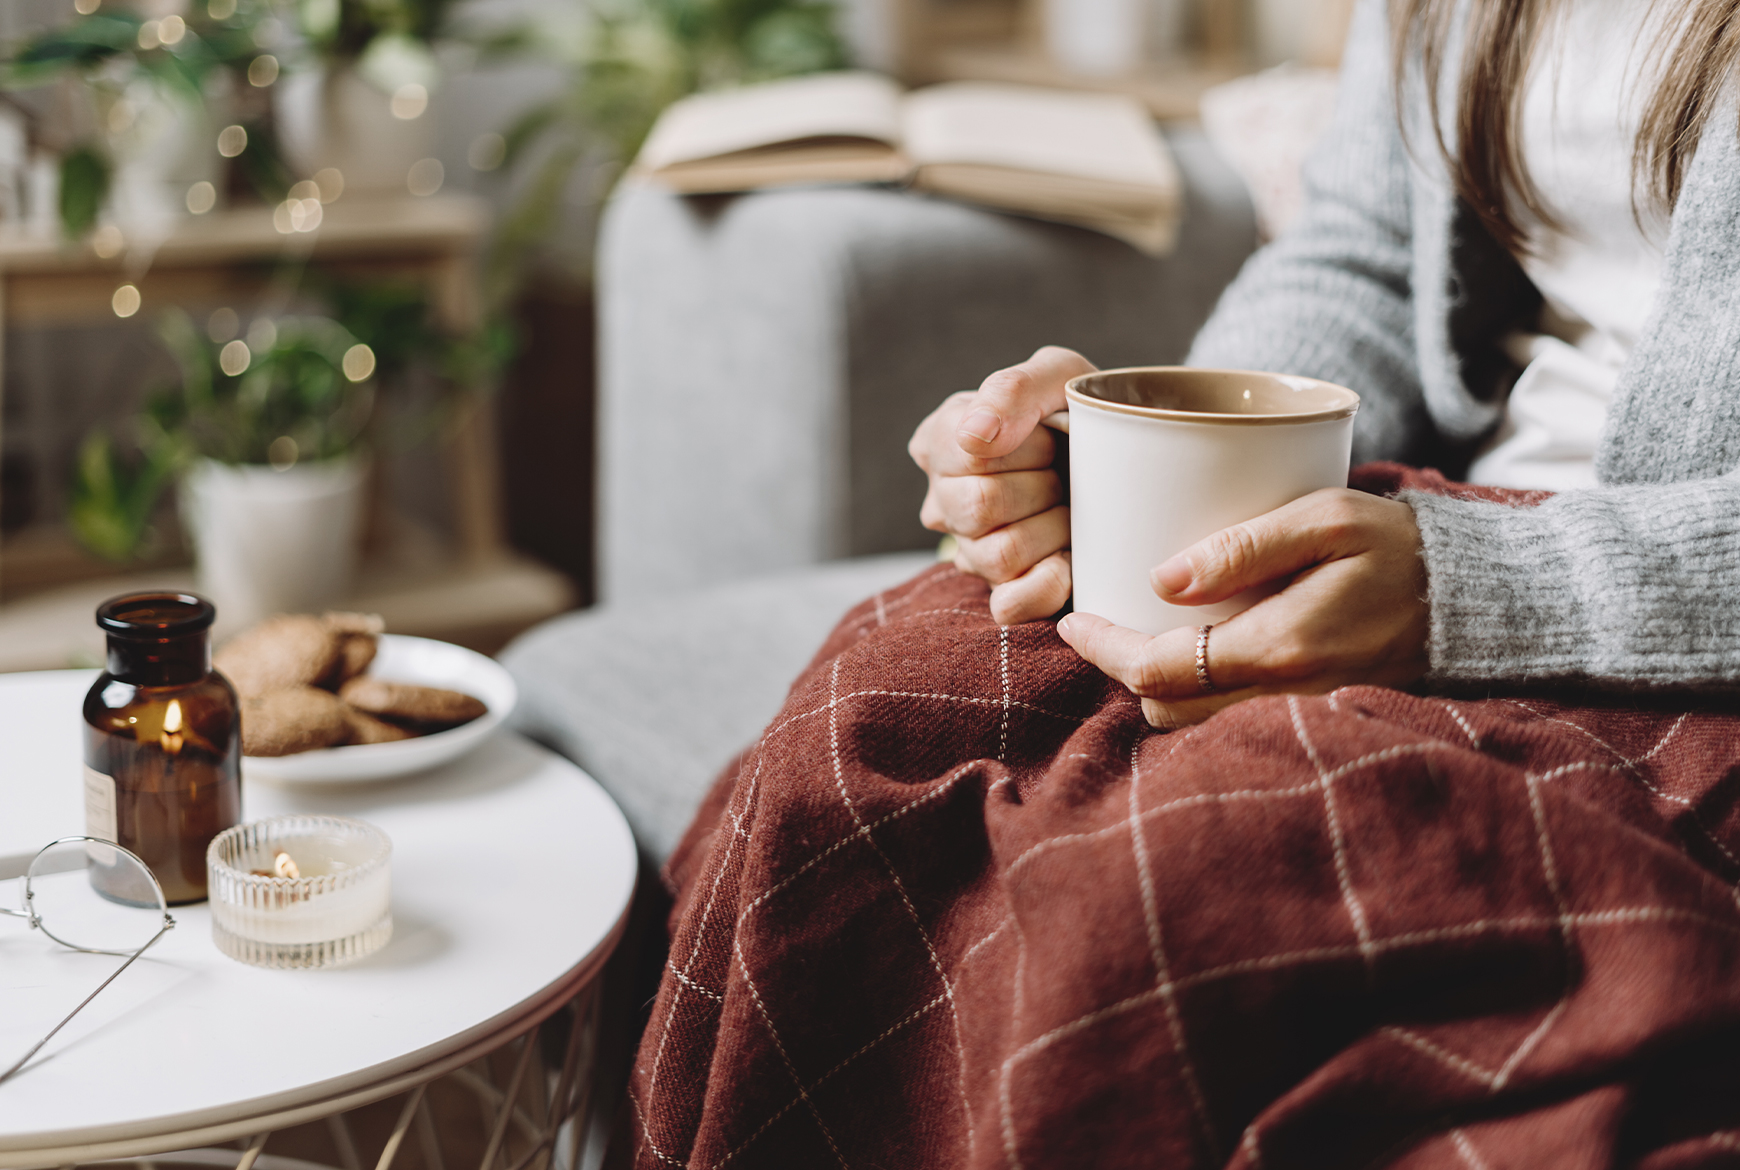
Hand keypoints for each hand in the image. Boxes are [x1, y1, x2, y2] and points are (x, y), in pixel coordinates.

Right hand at [909, 346, 1095, 623]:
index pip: (967, 453)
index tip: (1051, 434)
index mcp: (942, 440)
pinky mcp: (1006, 592)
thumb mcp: (1058, 376)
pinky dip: (1048, 582)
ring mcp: (971, 551)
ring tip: (1071, 508)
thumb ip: (1013, 389)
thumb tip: (976, 435)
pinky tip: (1071, 557)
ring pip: (998, 555)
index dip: (1025, 446)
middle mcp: (943, 500)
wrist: (1129, 459)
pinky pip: (1010, 605)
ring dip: (1052, 529)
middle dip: (1041, 486)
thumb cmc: (1083, 414)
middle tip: (1065, 472)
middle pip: (977, 507)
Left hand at [1056, 489, 1429, 728]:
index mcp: (1277, 649)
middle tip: (1104, 618)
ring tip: (1143, 630)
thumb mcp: (1326, 520)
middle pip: (1163, 708)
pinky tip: (1195, 649)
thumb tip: (1160, 578)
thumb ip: (1243, 547)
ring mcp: (1296, 713)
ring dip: (1159, 684)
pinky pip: (1227, 719)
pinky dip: (1196, 692)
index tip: (1073, 618)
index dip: (1104, 647)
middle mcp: (1281, 695)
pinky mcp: (1307, 713)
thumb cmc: (1402, 548)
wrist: (1479, 602)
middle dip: (1125, 668)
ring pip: (1191, 722)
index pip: (1158, 669)